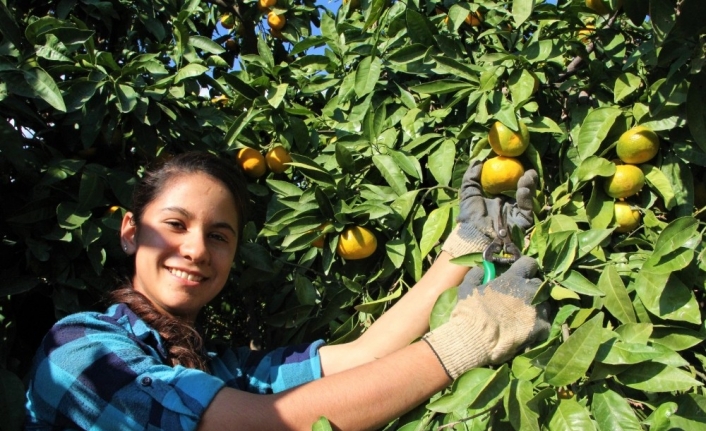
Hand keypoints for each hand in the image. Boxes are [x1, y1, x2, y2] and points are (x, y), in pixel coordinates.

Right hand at [422, 256, 550, 378]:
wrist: (476, 339)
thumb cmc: (470, 312)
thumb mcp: (467, 287)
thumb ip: (477, 275)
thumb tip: (482, 269)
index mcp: (513, 279)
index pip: (529, 263)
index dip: (525, 267)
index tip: (520, 272)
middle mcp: (529, 291)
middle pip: (540, 283)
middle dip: (532, 288)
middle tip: (521, 296)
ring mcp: (537, 310)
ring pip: (545, 303)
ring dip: (536, 306)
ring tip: (524, 314)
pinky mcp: (541, 328)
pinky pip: (546, 323)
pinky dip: (538, 324)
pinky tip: (527, 329)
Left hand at [442, 161, 537, 257]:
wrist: (473, 235)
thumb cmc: (469, 215)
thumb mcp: (468, 192)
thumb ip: (472, 176)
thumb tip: (478, 160)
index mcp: (498, 199)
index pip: (509, 184)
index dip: (513, 173)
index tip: (515, 162)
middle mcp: (509, 206)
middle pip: (522, 189)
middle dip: (527, 178)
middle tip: (527, 169)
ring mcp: (516, 214)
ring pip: (528, 197)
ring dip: (529, 185)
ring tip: (528, 175)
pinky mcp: (522, 222)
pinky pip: (527, 208)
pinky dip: (526, 198)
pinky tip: (523, 189)